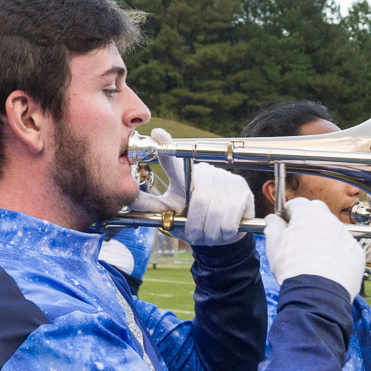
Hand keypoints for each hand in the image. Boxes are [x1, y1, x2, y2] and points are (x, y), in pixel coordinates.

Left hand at [128, 128, 254, 245]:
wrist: (224, 234)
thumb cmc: (194, 222)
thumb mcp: (172, 214)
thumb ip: (152, 207)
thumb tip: (128, 200)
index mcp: (184, 179)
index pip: (174, 162)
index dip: (167, 147)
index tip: (158, 133)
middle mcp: (205, 173)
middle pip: (198, 201)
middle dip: (195, 226)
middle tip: (194, 236)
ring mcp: (226, 179)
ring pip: (215, 211)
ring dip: (209, 232)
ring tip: (208, 236)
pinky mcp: (241, 190)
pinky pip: (230, 216)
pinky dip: (224, 232)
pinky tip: (223, 232)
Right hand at [264, 197, 364, 299]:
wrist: (317, 294)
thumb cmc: (293, 269)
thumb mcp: (274, 245)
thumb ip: (273, 226)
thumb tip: (273, 219)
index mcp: (308, 216)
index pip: (297, 203)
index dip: (289, 212)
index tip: (286, 222)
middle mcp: (330, 221)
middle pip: (318, 211)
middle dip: (308, 218)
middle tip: (299, 235)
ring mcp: (345, 236)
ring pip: (332, 228)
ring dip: (323, 235)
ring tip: (313, 254)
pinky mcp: (356, 252)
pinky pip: (344, 246)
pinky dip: (337, 251)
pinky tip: (327, 265)